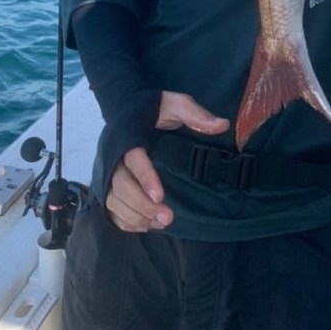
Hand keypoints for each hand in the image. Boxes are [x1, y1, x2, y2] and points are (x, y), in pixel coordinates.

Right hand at [105, 91, 229, 231]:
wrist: (128, 107)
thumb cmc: (155, 108)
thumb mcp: (176, 104)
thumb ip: (195, 114)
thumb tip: (222, 125)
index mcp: (130, 135)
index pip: (134, 159)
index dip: (145, 178)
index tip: (160, 196)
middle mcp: (114, 155)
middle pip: (120, 184)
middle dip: (142, 204)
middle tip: (167, 217)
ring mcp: (109, 171)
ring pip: (114, 199)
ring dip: (135, 215)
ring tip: (160, 224)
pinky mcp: (108, 182)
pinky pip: (110, 207)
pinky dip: (124, 220)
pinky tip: (144, 226)